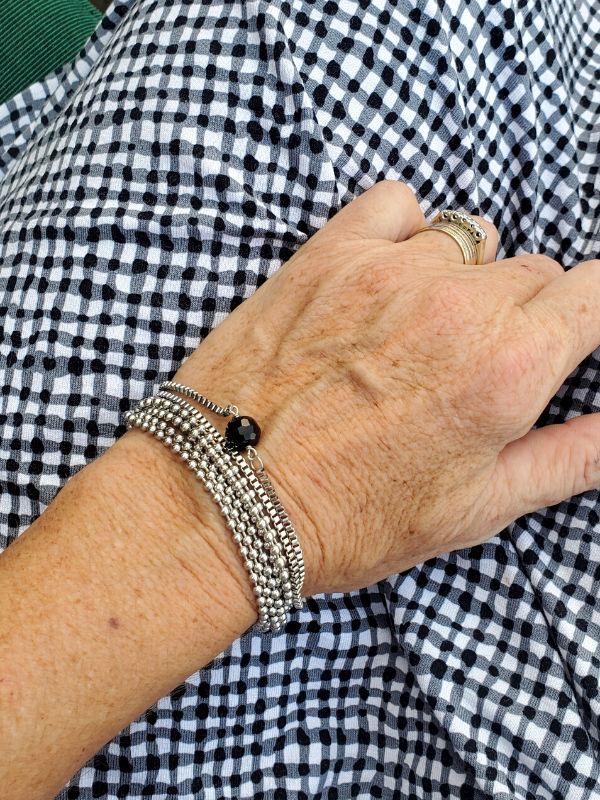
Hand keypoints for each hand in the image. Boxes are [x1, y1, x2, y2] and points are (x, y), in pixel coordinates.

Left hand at [169, 181, 599, 596]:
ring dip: (462, 275)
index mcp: (507, 367)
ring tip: (419, 330)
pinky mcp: (326, 255)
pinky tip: (382, 278)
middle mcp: (456, 304)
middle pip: (532, 270)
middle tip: (472, 366)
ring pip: (467, 237)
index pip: (596, 292)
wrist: (224, 500)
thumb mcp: (475, 509)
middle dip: (521, 312)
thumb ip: (569, 457)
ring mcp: (387, 270)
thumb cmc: (347, 519)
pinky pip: (396, 205)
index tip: (567, 336)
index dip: (589, 315)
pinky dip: (403, 231)